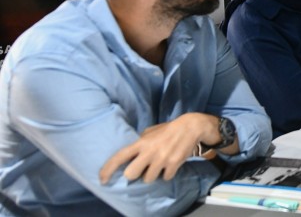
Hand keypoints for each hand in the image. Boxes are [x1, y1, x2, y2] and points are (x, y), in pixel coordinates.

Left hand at [99, 113, 215, 183]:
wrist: (190, 127)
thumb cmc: (168, 129)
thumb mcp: (150, 132)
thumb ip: (139, 142)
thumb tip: (130, 153)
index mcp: (141, 143)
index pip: (120, 157)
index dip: (108, 169)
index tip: (102, 179)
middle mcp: (149, 152)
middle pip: (131, 174)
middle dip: (135, 174)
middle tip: (141, 170)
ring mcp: (162, 159)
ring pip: (149, 179)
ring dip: (153, 175)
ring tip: (159, 165)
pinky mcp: (174, 164)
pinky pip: (166, 177)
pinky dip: (167, 174)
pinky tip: (170, 165)